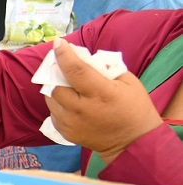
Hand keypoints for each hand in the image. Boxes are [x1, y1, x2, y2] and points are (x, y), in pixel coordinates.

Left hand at [46, 37, 161, 164]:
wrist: (132, 142)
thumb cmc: (134, 107)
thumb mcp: (128, 82)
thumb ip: (105, 68)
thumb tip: (82, 57)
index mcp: (101, 93)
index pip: (75, 71)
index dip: (64, 55)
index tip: (57, 43)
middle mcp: (82, 109)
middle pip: (55, 87)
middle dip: (54, 73)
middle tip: (59, 66)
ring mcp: (71, 123)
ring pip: (50, 99)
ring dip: (54, 88)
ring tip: (65, 84)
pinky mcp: (65, 133)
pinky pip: (53, 112)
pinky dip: (57, 103)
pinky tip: (69, 101)